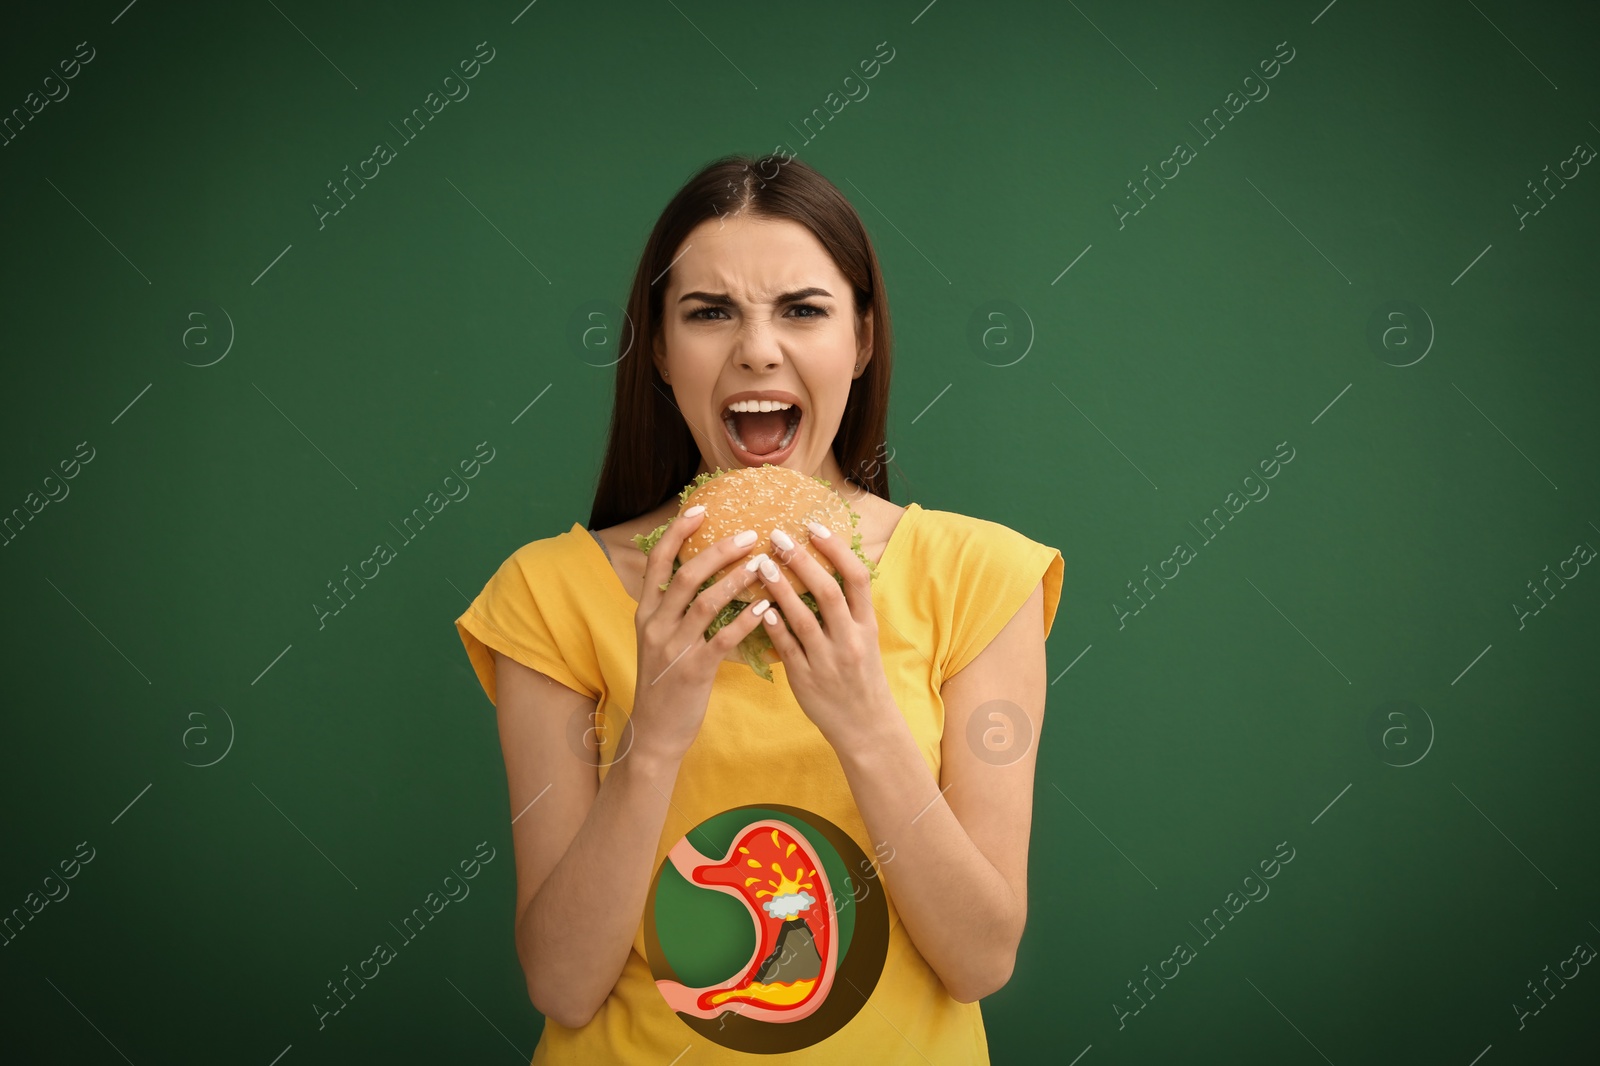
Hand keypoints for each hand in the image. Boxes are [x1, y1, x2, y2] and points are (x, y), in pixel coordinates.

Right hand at [630, 508, 769, 763]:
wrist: (655, 733)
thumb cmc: (664, 683)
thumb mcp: (659, 641)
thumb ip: (674, 610)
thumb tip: (700, 575)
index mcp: (646, 613)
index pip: (658, 562)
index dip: (677, 533)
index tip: (700, 509)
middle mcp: (656, 626)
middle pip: (686, 575)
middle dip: (718, 550)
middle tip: (749, 534)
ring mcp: (674, 649)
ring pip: (706, 603)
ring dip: (736, 580)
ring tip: (763, 564)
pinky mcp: (694, 671)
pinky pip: (723, 639)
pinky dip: (746, 621)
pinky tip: (768, 608)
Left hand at [752, 520, 896, 747]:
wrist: (866, 726)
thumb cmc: (862, 676)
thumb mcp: (866, 639)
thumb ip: (849, 609)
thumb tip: (825, 566)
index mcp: (868, 626)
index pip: (857, 578)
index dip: (836, 549)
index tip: (814, 527)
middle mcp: (850, 640)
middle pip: (827, 592)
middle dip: (801, 561)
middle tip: (778, 537)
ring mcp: (827, 660)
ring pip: (802, 618)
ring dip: (780, 588)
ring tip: (760, 565)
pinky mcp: (806, 679)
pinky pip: (786, 647)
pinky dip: (773, 625)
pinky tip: (759, 607)